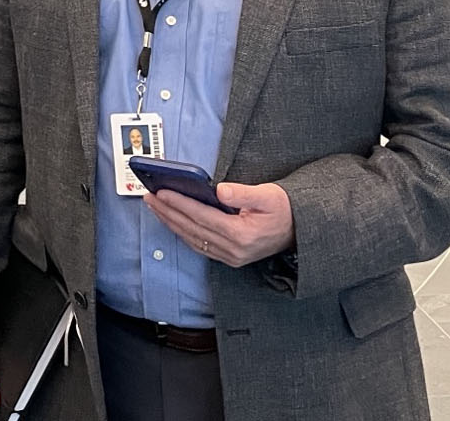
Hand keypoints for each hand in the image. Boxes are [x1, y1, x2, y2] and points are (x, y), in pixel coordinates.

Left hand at [147, 181, 295, 266]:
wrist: (299, 230)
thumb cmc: (284, 210)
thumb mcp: (269, 195)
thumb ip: (243, 193)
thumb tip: (220, 190)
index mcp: (242, 234)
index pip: (201, 217)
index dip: (179, 204)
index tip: (161, 192)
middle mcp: (233, 250)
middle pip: (191, 228)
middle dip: (167, 212)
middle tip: (149, 197)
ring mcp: (231, 257)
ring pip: (191, 239)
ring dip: (171, 222)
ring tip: (155, 206)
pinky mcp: (229, 258)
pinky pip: (198, 246)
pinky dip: (182, 232)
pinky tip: (172, 221)